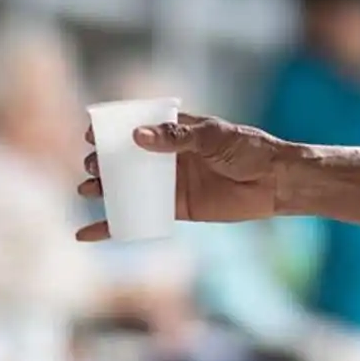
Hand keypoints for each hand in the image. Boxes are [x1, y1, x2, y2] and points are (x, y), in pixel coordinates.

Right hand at [76, 113, 283, 240]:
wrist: (275, 183)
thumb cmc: (247, 150)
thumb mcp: (212, 137)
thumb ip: (176, 138)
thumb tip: (136, 136)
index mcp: (173, 132)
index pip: (133, 127)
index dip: (109, 130)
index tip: (90, 134)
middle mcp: (165, 157)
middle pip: (122, 158)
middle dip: (101, 162)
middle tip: (92, 166)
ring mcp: (167, 184)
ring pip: (124, 187)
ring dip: (100, 190)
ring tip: (85, 190)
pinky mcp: (174, 210)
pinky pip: (138, 218)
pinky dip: (112, 227)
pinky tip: (88, 233)